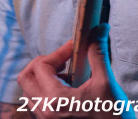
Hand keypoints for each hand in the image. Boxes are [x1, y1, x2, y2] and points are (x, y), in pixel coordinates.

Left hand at [17, 24, 133, 117]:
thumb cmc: (113, 117)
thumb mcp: (106, 83)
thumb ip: (98, 53)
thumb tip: (100, 28)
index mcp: (55, 101)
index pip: (40, 65)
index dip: (57, 52)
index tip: (74, 48)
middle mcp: (46, 113)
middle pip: (25, 78)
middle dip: (42, 63)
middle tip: (62, 60)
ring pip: (29, 92)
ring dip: (42, 77)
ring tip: (65, 73)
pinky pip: (37, 104)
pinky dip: (45, 90)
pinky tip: (67, 87)